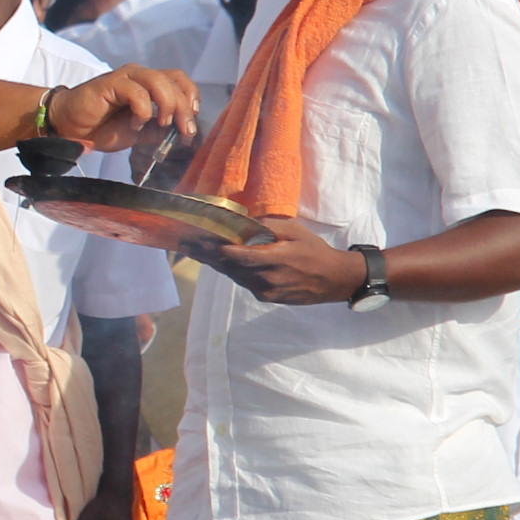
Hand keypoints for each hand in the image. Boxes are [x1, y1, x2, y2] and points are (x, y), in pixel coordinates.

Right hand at [46, 65, 198, 153]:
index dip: (191, 97)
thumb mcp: (140, 132)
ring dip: (168, 105)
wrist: (69, 127)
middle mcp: (140, 75)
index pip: (180, 80)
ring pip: (158, 81)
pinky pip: (136, 92)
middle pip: (174, 81)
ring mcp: (125, 77)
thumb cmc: (102, 127)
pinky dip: (143, 111)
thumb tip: (184, 134)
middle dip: (185, 108)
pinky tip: (136, 123)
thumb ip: (159, 130)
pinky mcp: (110, 83)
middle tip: (185, 131)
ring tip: (162, 124)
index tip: (192, 122)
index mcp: (149, 84)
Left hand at [186, 215, 367, 307]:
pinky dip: (231, 271)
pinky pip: (243, 282)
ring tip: (195, 250)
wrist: (334, 280)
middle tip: (185, 242)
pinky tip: (219, 261)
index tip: (196, 237)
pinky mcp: (265, 297)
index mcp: (273, 259)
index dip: (214, 247)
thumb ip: (268, 227)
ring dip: (215, 263)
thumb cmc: (314, 250)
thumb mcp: (295, 230)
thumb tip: (244, 222)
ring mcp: (264, 290)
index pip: (236, 255)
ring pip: (233, 275)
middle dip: (206, 254)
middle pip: (228, 266)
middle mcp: (266, 278)